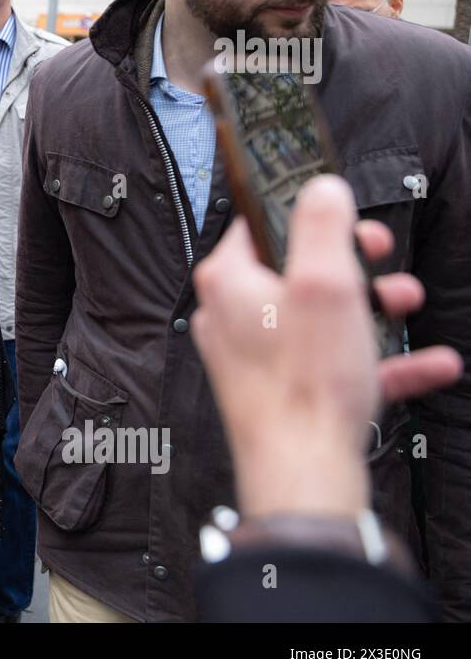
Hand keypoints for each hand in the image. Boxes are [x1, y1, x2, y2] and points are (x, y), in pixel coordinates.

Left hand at [191, 175, 461, 519]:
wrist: (303, 471)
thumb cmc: (305, 382)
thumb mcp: (325, 282)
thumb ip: (322, 224)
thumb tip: (320, 187)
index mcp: (229, 281)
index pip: (260, 224)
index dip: (309, 216)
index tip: (345, 217)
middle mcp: (232, 316)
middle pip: (296, 271)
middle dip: (352, 264)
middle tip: (382, 260)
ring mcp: (255, 356)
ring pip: (320, 317)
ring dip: (373, 307)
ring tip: (407, 303)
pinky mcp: (282, 389)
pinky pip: (335, 363)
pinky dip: (379, 360)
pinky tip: (429, 364)